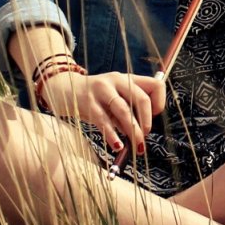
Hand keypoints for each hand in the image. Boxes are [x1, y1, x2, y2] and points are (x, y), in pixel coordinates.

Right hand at [41, 71, 166, 154]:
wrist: (64, 88)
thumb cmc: (95, 97)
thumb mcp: (114, 99)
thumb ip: (127, 113)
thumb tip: (140, 135)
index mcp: (128, 79)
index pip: (155, 85)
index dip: (159, 102)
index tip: (154, 117)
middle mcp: (117, 81)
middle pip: (141, 98)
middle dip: (146, 121)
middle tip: (145, 136)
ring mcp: (102, 90)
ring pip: (124, 110)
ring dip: (133, 130)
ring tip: (136, 146)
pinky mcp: (88, 102)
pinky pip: (104, 121)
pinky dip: (112, 135)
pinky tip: (117, 145)